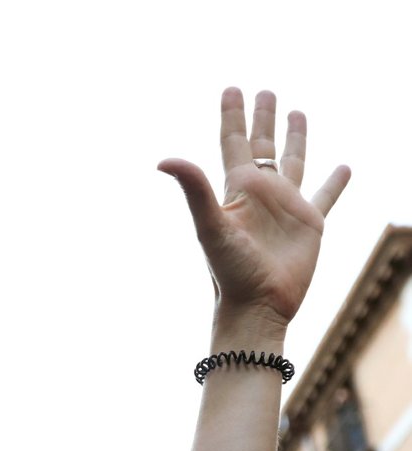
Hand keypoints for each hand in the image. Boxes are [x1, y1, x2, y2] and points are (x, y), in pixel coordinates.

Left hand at [159, 88, 349, 327]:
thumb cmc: (229, 271)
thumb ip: (193, 189)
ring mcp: (286, 207)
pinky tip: (344, 167)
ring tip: (297, 112)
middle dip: (262, 118)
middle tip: (264, 90)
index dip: (232, 115)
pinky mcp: (310, 225)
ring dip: (295, 138)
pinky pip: (325, 196)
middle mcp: (261, 193)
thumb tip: (163, 160)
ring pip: (293, 162)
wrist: (256, 306)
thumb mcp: (210, 226)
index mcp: (237, 189)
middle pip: (262, 145)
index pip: (233, 142)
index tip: (232, 88)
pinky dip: (335, 182)